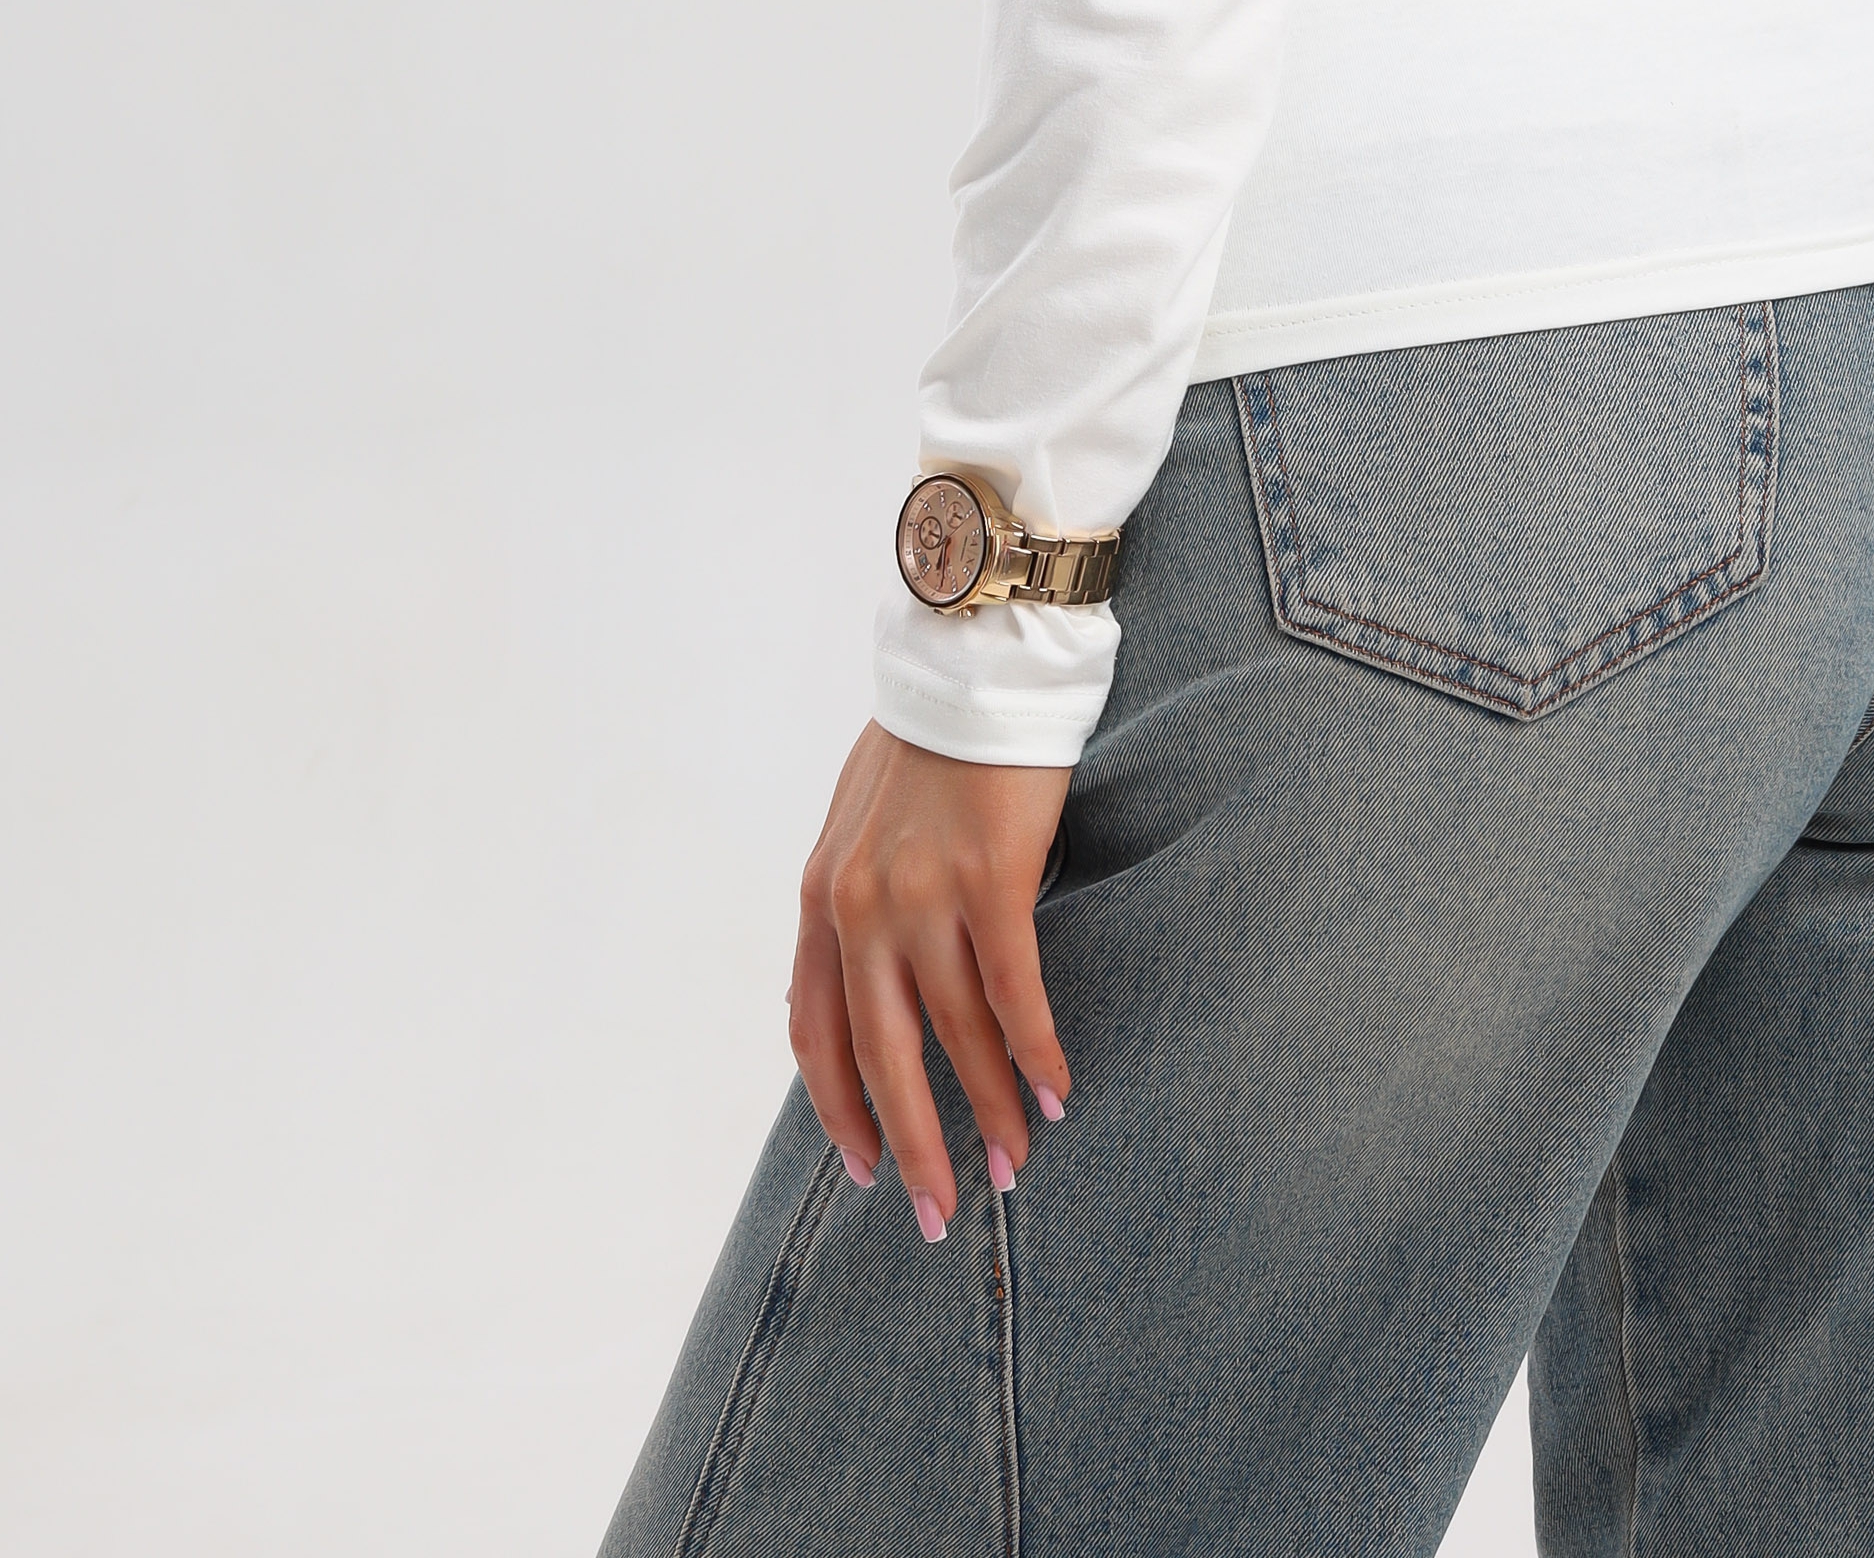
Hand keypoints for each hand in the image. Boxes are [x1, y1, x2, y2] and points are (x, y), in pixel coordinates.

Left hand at [790, 722, 1076, 1236]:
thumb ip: (855, 899)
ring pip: (955, 1034)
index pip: (815, 1034)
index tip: (865, 1170)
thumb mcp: (859, 822)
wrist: (974, 660)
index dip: (841, 1110)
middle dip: (915, 1146)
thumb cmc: (928, 740)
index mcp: (821, 897)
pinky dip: (1036, 1050)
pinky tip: (1058, 1089)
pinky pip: (1013, 991)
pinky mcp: (991, 877)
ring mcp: (923, 894)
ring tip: (1020, 1160)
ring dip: (992, 1108)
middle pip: (883, 1056)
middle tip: (942, 1212)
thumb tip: (875, 980)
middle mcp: (860, 906)